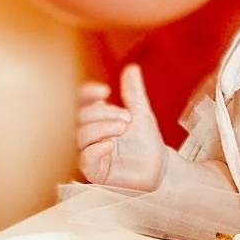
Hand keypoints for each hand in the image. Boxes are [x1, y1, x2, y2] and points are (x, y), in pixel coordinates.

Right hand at [76, 64, 165, 190]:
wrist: (159, 167)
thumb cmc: (146, 141)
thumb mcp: (141, 113)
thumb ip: (134, 93)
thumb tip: (132, 68)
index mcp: (97, 118)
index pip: (80, 101)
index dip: (87, 94)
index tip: (105, 91)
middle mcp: (89, 134)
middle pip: (80, 117)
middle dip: (102, 113)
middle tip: (126, 117)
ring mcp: (89, 152)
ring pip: (80, 136)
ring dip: (101, 128)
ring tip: (122, 127)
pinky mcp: (94, 171)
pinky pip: (85, 159)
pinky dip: (95, 149)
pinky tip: (110, 144)